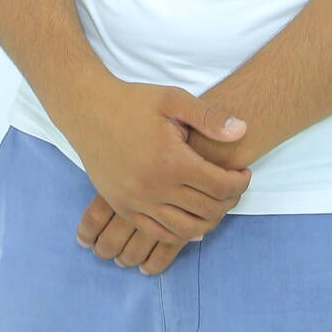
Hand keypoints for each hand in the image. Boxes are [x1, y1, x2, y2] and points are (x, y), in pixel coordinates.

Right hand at [65, 80, 252, 274]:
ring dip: (208, 220)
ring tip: (214, 203)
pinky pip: (159, 233)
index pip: (220, 186)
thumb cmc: (132, 102)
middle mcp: (155, 187)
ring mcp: (137, 202)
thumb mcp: (172, 99)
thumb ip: (209, 116)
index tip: (243, 173)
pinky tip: (189, 216)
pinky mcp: (123, 207)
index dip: (240, 183)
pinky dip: (180, 232)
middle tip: (233, 187)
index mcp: (171, 161)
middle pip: (208, 210)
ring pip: (186, 230)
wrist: (88, 110)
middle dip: (229, 201)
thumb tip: (242, 131)